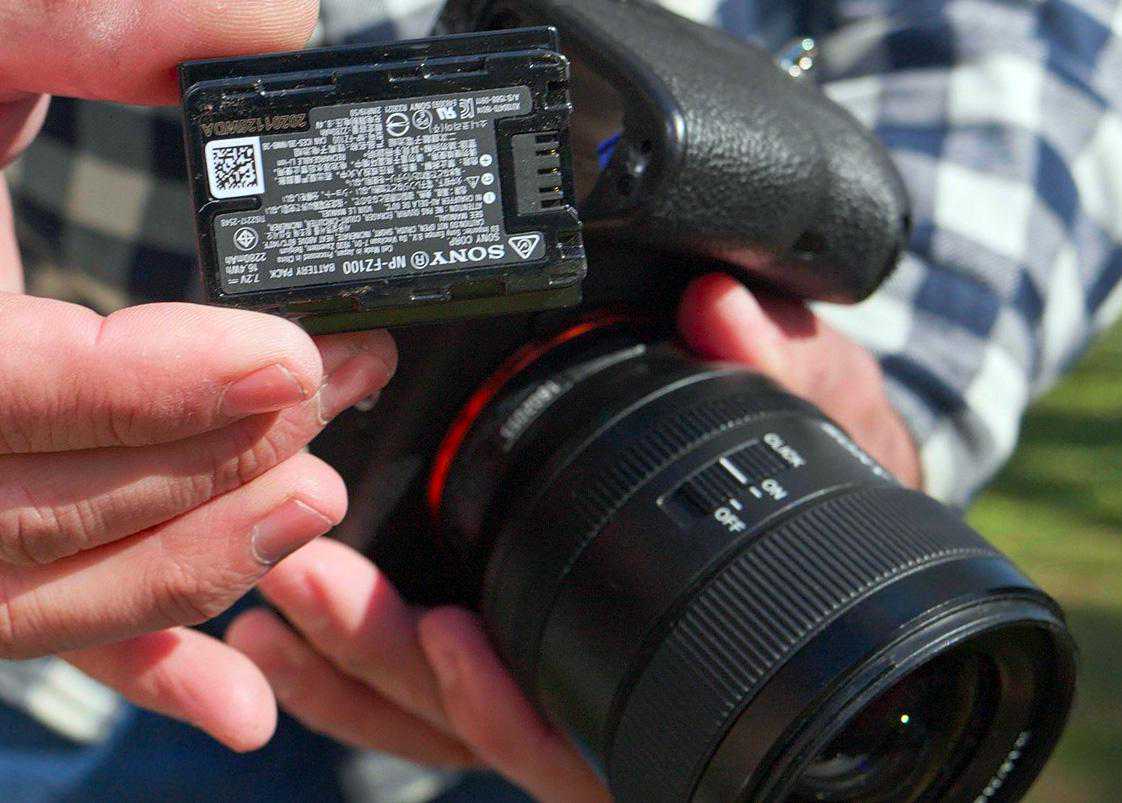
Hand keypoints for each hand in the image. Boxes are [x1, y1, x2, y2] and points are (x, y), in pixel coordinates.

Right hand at [0, 0, 399, 752]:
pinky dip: (138, 665)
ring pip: (44, 593)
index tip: (295, 359)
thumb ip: (84, 19)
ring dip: (194, 564)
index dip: (154, 387)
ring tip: (319, 508)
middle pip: (48, 502)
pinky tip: (244, 705)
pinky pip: (32, 627)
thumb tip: (281, 26)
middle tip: (343, 388)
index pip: (4, 385)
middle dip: (213, 461)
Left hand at [225, 273, 919, 800]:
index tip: (454, 639)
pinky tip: (278, 621)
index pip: (588, 730)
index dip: (517, 709)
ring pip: (429, 713)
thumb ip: (784, 366)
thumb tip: (723, 312)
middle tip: (307, 580)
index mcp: (675, 651)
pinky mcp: (498, 633)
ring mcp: (540, 665)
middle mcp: (596, 680)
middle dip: (384, 665)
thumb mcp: (826, 413)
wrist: (816, 487)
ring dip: (342, 665)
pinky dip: (342, 667)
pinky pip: (410, 685)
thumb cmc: (828, 471)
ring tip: (267, 601)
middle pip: (477, 722)